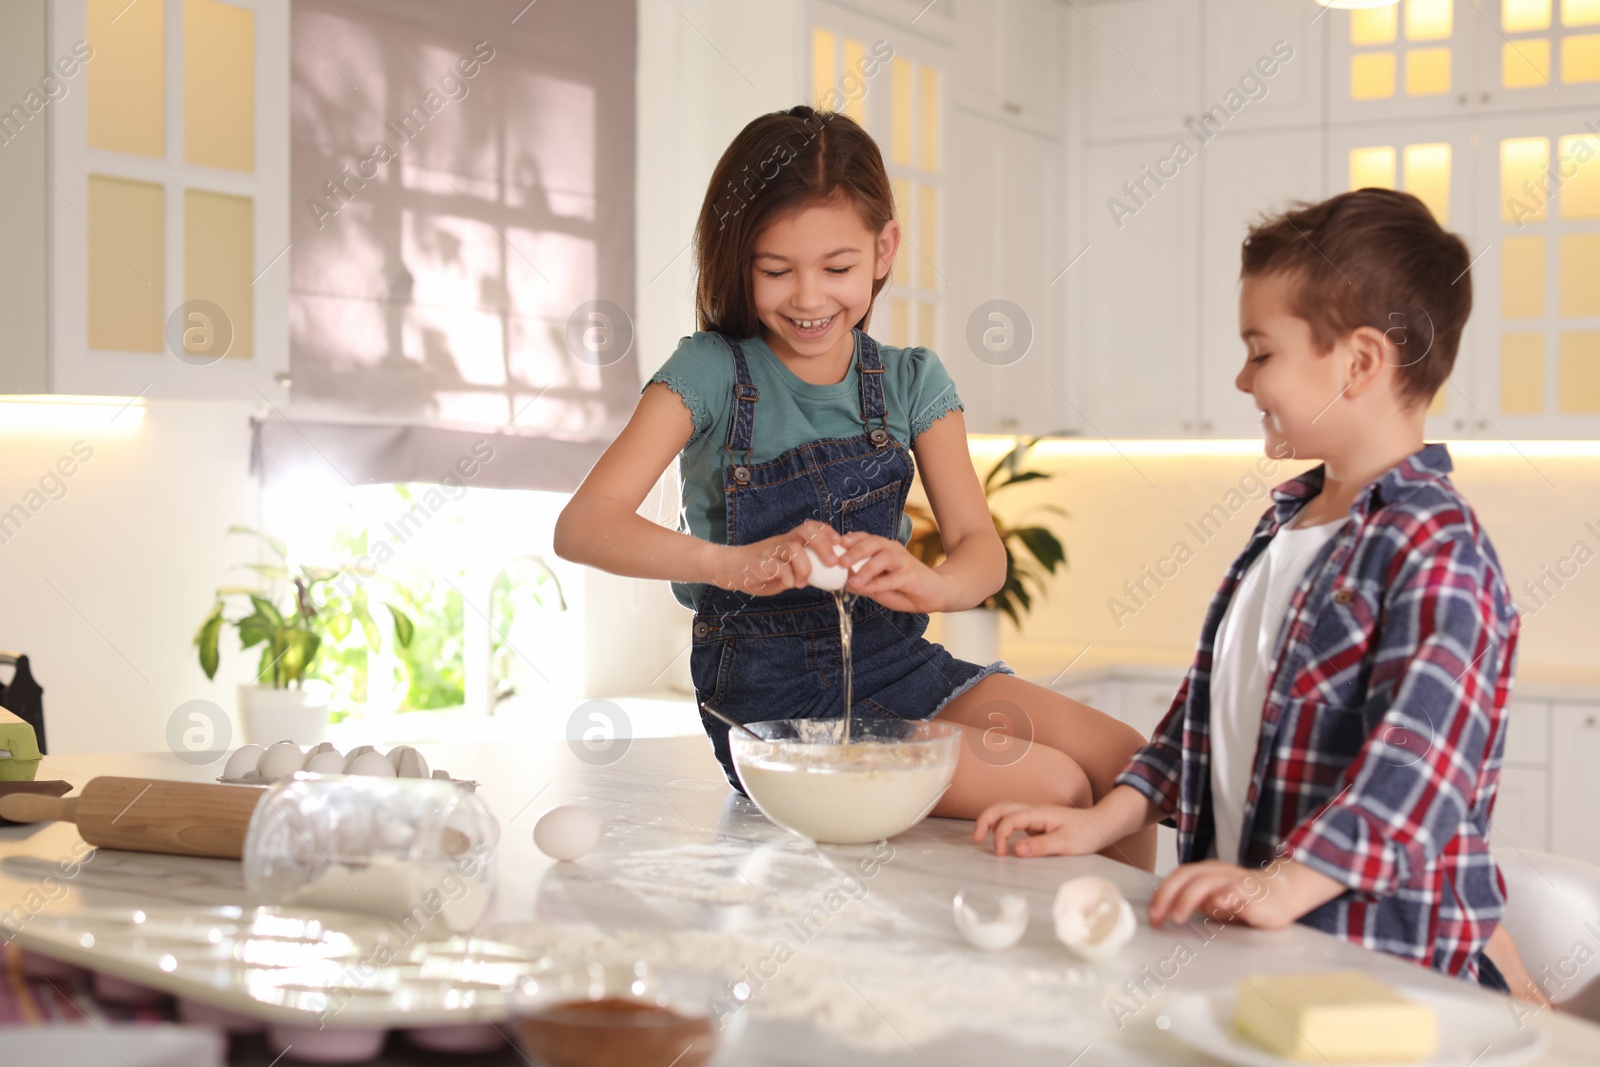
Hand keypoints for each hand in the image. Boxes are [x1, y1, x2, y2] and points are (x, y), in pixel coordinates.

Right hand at [711, 520, 841, 596]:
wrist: (727, 568)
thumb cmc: (758, 570)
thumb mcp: (784, 569)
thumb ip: (800, 571)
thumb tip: (821, 578)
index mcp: (788, 541)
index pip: (811, 528)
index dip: (827, 532)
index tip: (840, 544)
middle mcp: (780, 542)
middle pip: (806, 531)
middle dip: (824, 545)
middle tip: (833, 562)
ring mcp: (768, 552)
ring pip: (793, 548)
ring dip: (804, 567)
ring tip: (802, 581)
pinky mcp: (757, 564)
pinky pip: (777, 567)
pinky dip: (787, 577)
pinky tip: (787, 584)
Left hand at [837, 531, 950, 612]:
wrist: (936, 593)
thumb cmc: (905, 588)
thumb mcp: (879, 587)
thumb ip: (864, 583)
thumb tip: (844, 582)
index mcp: (883, 549)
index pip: (864, 538)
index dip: (849, 540)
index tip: (833, 545)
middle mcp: (893, 550)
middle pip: (873, 542)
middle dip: (855, 550)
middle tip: (839, 561)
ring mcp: (904, 561)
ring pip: (884, 557)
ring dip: (867, 566)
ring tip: (853, 578)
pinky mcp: (912, 575)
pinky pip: (894, 577)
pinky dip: (880, 583)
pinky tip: (868, 588)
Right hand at [972, 802, 1110, 857]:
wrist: (1100, 825)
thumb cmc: (1086, 834)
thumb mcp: (1066, 843)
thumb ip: (1041, 846)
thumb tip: (1016, 850)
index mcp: (1039, 813)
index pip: (1010, 820)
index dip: (1000, 836)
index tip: (1000, 855)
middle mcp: (1033, 810)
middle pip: (1001, 807)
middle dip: (985, 820)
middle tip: (975, 839)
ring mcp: (1034, 815)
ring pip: (1005, 810)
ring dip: (990, 820)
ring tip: (980, 837)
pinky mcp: (1036, 822)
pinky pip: (1012, 819)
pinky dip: (1000, 825)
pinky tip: (998, 837)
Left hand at [1148, 860, 1291, 929]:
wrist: (1281, 893)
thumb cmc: (1243, 899)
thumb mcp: (1212, 901)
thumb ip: (1193, 903)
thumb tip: (1168, 912)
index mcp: (1204, 872)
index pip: (1176, 878)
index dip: (1161, 895)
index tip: (1152, 917)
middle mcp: (1216, 872)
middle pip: (1186, 876)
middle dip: (1167, 896)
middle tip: (1158, 918)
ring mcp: (1233, 880)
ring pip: (1206, 882)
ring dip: (1188, 899)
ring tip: (1177, 917)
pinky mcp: (1252, 892)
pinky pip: (1238, 890)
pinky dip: (1226, 895)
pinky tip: (1218, 904)